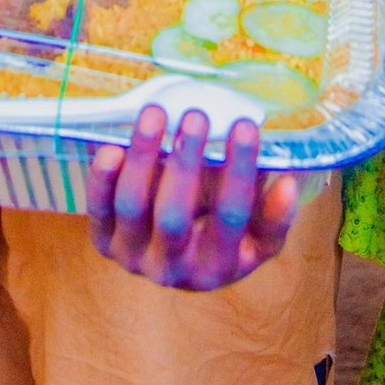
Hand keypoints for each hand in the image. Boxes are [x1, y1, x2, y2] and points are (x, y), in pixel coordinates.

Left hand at [87, 106, 297, 289]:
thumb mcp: (257, 237)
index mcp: (217, 268)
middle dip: (185, 163)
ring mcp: (132, 257)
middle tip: (196, 115)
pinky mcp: (104, 242)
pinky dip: (101, 179)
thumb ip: (273, 214)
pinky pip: (99, 209)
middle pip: (174, 216)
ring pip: (132, 206)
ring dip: (143, 157)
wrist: (176, 264)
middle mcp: (171, 270)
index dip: (238, 172)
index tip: (245, 125)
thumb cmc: (223, 239)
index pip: (230, 219)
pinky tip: (111, 146)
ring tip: (155, 114)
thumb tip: (286, 182)